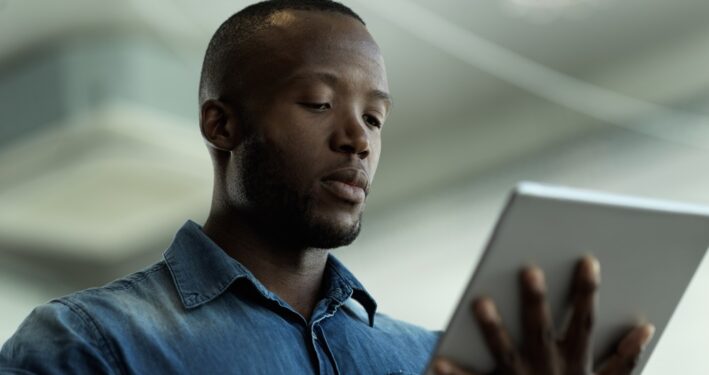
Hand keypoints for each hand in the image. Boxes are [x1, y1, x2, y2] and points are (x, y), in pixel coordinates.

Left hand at [433, 256, 654, 374]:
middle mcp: (548, 368)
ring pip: (505, 351)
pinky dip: (454, 374)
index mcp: (575, 362)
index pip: (584, 321)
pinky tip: (436, 364)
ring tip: (480, 302)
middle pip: (541, 329)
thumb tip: (644, 329)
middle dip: (537, 301)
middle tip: (529, 270)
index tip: (587, 261)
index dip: (587, 292)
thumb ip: (624, 359)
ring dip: (494, 327)